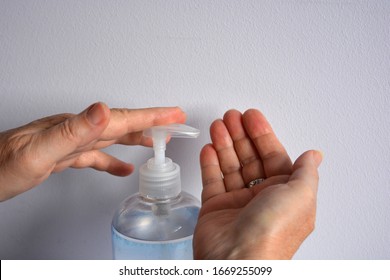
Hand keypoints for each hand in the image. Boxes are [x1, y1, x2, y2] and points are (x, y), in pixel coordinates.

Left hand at [0, 102, 185, 200]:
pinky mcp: (64, 157)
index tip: (174, 114)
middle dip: (152, 121)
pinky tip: (123, 167)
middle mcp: (76, 130)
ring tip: (157, 141)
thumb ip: (71, 131)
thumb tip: (102, 109)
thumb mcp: (36, 153)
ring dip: (137, 137)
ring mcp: (70, 143)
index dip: (151, 116)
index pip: (122, 118)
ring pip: (112, 138)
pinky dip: (113, 161)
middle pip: (122, 124)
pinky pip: (96, 157)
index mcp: (76, 127)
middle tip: (175, 122)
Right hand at [194, 109, 321, 258]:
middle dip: (240, 135)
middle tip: (231, 116)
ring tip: (218, 125)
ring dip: (224, 144)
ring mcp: (237, 203)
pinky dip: (210, 163)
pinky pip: (212, 180)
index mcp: (284, 194)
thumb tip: (314, 155)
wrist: (238, 260)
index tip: (251, 117)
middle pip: (250, 158)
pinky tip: (209, 148)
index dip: (263, 135)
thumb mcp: (301, 196)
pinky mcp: (215, 208)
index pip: (273, 156)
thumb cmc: (273, 231)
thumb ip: (306, 173)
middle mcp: (261, 198)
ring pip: (230, 166)